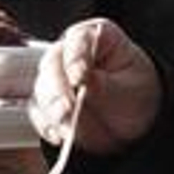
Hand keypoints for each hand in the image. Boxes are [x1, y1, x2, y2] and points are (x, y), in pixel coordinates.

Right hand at [31, 18, 161, 154]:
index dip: (76, 57)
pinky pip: (38, 112)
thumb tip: (80, 80)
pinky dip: (47, 125)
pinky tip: (59, 136)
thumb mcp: (129, 91)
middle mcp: (69, 52)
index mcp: (96, 37)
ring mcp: (55, 77)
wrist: (134, 122)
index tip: (79, 77)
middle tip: (68, 108)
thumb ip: (104, 86)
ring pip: (42, 90)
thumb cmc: (135, 96)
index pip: (79, 39)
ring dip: (53, 111)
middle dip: (58, 89)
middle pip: (52, 64)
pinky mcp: (46, 102)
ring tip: (69, 129)